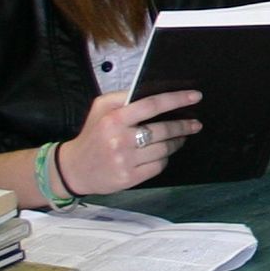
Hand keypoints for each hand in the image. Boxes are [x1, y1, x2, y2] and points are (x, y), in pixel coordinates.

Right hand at [62, 88, 201, 194]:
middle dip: (183, 126)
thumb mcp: (101, 108)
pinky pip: (158, 166)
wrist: (74, 169)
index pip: (152, 105)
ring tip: (181, 138)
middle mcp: (119, 139)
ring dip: (176, 142)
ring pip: (163, 149)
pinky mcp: (128, 178)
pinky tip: (163, 154)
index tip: (196, 96)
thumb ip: (124, 97)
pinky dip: (164, 159)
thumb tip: (155, 91)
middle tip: (195, 124)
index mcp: (114, 118)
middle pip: (162, 130)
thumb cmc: (93, 134)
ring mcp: (124, 161)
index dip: (176, 99)